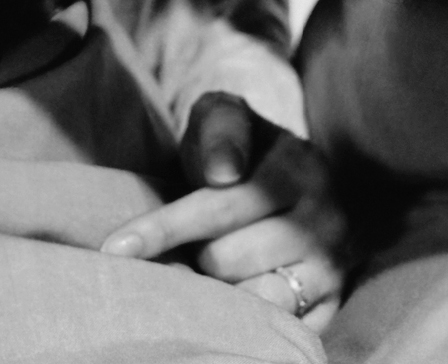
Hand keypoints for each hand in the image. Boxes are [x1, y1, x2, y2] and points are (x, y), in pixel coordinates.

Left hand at [99, 93, 347, 330]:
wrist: (292, 182)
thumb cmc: (242, 151)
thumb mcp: (224, 117)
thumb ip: (219, 130)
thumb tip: (222, 172)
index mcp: (298, 167)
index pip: (218, 206)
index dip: (163, 229)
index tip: (115, 251)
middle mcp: (324, 219)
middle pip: (227, 260)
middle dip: (195, 257)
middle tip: (189, 250)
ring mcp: (332, 267)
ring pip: (254, 300)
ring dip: (219, 293)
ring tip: (210, 275)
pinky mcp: (332, 306)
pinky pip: (280, 331)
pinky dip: (248, 324)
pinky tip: (231, 310)